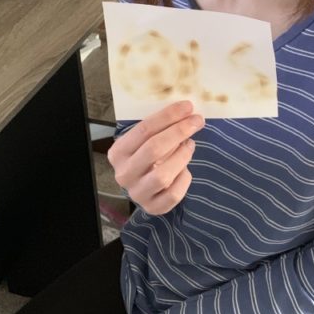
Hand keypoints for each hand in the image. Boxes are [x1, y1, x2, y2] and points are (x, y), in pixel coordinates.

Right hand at [107, 100, 204, 214]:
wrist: (144, 187)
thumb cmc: (147, 157)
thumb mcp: (144, 141)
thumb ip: (158, 129)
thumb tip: (185, 111)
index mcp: (118, 153)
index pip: (143, 130)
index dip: (168, 116)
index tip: (187, 106)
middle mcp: (124, 174)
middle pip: (153, 149)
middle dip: (179, 132)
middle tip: (196, 121)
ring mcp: (137, 193)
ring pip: (163, 175)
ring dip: (182, 156)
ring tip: (190, 145)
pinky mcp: (153, 207)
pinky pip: (174, 194)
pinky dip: (184, 179)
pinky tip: (185, 170)